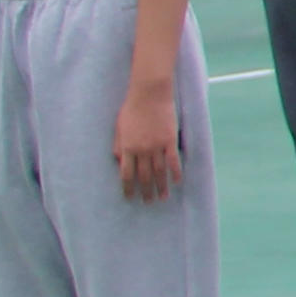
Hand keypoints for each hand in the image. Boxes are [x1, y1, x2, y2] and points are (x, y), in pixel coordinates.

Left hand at [115, 77, 183, 203]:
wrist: (149, 94)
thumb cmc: (131, 108)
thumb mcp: (118, 128)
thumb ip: (118, 145)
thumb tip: (119, 161)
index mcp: (127, 148)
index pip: (126, 174)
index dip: (128, 188)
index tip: (130, 198)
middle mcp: (141, 150)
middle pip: (144, 176)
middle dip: (146, 191)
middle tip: (148, 202)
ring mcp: (156, 146)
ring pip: (159, 171)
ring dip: (161, 186)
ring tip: (162, 197)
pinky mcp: (170, 140)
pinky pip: (173, 160)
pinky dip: (175, 172)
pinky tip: (177, 182)